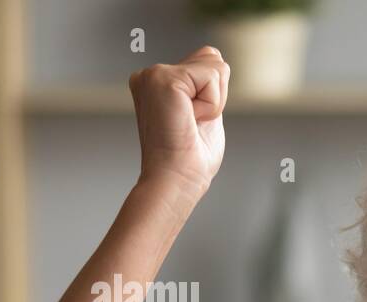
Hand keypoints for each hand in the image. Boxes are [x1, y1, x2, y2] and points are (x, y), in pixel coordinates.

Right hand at [129, 46, 229, 198]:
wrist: (176, 180)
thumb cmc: (190, 157)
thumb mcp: (205, 111)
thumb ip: (207, 84)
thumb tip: (214, 56)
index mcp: (157, 81)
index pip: (207, 62)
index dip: (214, 95)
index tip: (193, 122)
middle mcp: (151, 74)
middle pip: (213, 59)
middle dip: (216, 96)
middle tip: (193, 124)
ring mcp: (154, 74)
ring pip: (215, 66)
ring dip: (214, 102)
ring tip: (190, 123)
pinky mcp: (163, 79)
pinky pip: (212, 77)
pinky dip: (212, 104)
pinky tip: (190, 120)